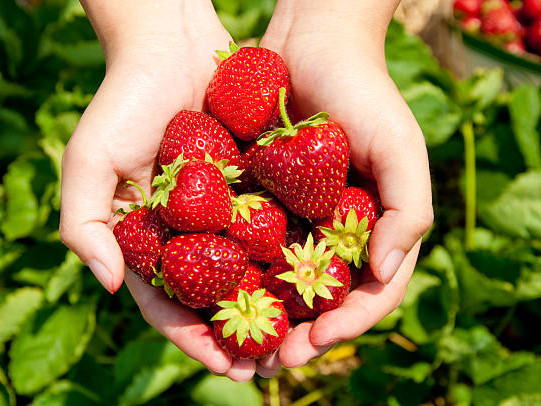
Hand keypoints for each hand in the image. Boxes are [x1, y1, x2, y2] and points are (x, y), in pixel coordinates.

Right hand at [59, 1, 277, 380]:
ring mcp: (218, 211)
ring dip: (269, 307)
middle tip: (272, 367)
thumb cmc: (122, 102)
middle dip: (239, 337)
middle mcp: (184, 233)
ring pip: (246, 271)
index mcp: (146, 240)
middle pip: (212, 300)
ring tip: (300, 337)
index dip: (193, 340)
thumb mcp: (89, 162)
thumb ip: (85, 224)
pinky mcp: (248, 186)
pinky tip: (314, 279)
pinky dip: (287, 256)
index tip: (228, 368)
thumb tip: (109, 285)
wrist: (170, 45)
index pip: (168, 304)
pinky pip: (270, 228)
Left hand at [259, 0, 433, 367]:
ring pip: (281, 286)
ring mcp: (296, 219)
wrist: (311, 46)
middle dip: (300, 337)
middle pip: (321, 301)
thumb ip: (407, 209)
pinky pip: (247, 248)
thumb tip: (384, 271)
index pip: (369, 294)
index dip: (347, 325)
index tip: (316, 343)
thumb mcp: (400, 147)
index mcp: (374, 230)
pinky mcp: (259, 202)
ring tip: (241, 351)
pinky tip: (212, 300)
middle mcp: (334, 233)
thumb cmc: (364, 93)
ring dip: (263, 322)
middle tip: (270, 363)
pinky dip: (235, 278)